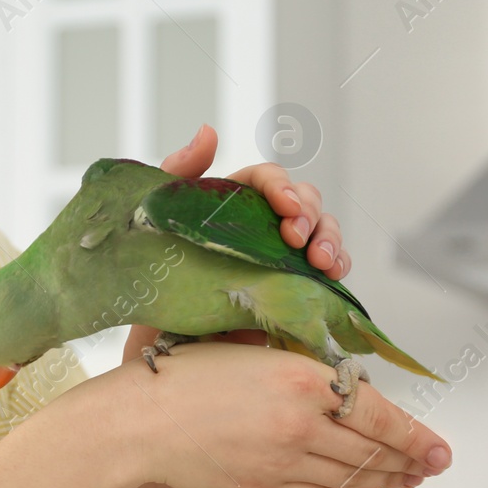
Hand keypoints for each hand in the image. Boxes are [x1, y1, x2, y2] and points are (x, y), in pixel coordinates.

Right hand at [89, 341, 450, 487]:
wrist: (140, 421)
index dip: (415, 435)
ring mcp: (282, 462)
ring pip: (350, 476)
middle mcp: (300, 425)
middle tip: (435, 466)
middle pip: (371, 450)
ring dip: (386, 479)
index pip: (378, 414)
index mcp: (301, 380)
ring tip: (410, 480)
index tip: (440, 448)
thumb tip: (351, 388)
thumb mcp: (253, 351)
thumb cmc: (187, 372)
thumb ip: (304, 370)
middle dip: (410, 461)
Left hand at [122, 123, 349, 366]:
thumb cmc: (150, 288)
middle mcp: (259, 229)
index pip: (265, 180)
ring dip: (331, 240)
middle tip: (296, 239)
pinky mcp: (291, 294)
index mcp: (228, 205)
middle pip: (303, 202)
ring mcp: (279, 261)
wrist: (156, 355)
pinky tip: (332, 276)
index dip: (281, 185)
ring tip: (322, 261)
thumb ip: (179, 175)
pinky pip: (326, 275)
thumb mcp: (152, 225)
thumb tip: (209, 132)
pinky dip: (337, 269)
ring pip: (322, 234)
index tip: (284, 205)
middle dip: (309, 214)